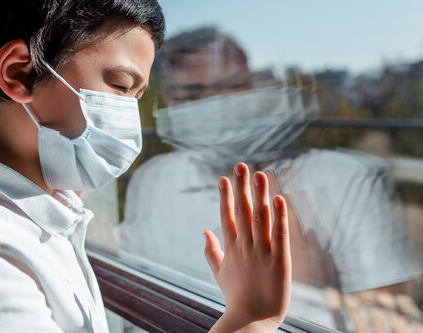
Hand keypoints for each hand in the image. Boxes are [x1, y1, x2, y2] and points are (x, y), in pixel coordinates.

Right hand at [204, 163, 291, 332]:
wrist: (251, 320)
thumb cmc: (236, 297)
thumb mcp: (219, 273)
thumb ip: (211, 251)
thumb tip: (204, 230)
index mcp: (230, 248)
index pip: (226, 216)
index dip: (224, 196)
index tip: (223, 178)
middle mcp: (244, 246)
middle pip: (242, 211)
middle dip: (241, 187)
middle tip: (240, 166)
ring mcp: (262, 252)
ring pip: (260, 218)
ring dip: (259, 195)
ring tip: (259, 174)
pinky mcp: (280, 261)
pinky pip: (279, 235)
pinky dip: (279, 217)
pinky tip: (278, 200)